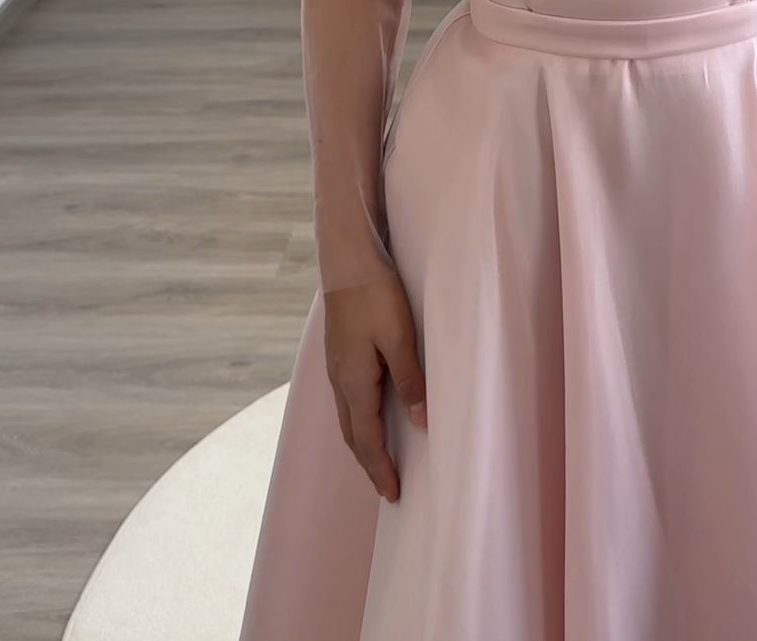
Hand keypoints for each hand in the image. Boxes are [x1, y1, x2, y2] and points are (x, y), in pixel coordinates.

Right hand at [323, 269, 427, 501]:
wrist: (348, 263)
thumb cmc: (376, 296)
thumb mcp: (400, 337)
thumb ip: (410, 379)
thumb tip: (420, 421)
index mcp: (355, 382)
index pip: (367, 440)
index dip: (381, 469)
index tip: (393, 495)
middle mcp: (340, 381)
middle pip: (353, 436)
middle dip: (370, 465)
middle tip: (387, 489)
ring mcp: (336, 368)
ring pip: (348, 420)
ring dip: (363, 445)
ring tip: (379, 462)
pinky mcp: (339, 356)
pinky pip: (347, 402)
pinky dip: (359, 422)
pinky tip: (369, 418)